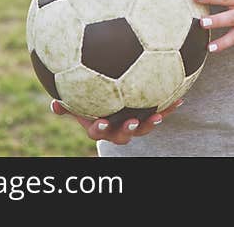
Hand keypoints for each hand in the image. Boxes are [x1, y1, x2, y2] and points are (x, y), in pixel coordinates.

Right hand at [50, 99, 183, 144]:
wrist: (115, 101)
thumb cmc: (92, 98)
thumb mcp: (78, 100)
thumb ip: (67, 103)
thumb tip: (53, 105)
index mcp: (100, 125)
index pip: (97, 131)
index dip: (99, 128)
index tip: (100, 120)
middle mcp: (118, 128)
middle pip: (122, 135)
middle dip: (127, 129)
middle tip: (132, 120)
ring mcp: (135, 123)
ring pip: (143, 128)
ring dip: (150, 123)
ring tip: (158, 115)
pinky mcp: (149, 115)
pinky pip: (160, 112)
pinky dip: (169, 107)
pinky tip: (180, 97)